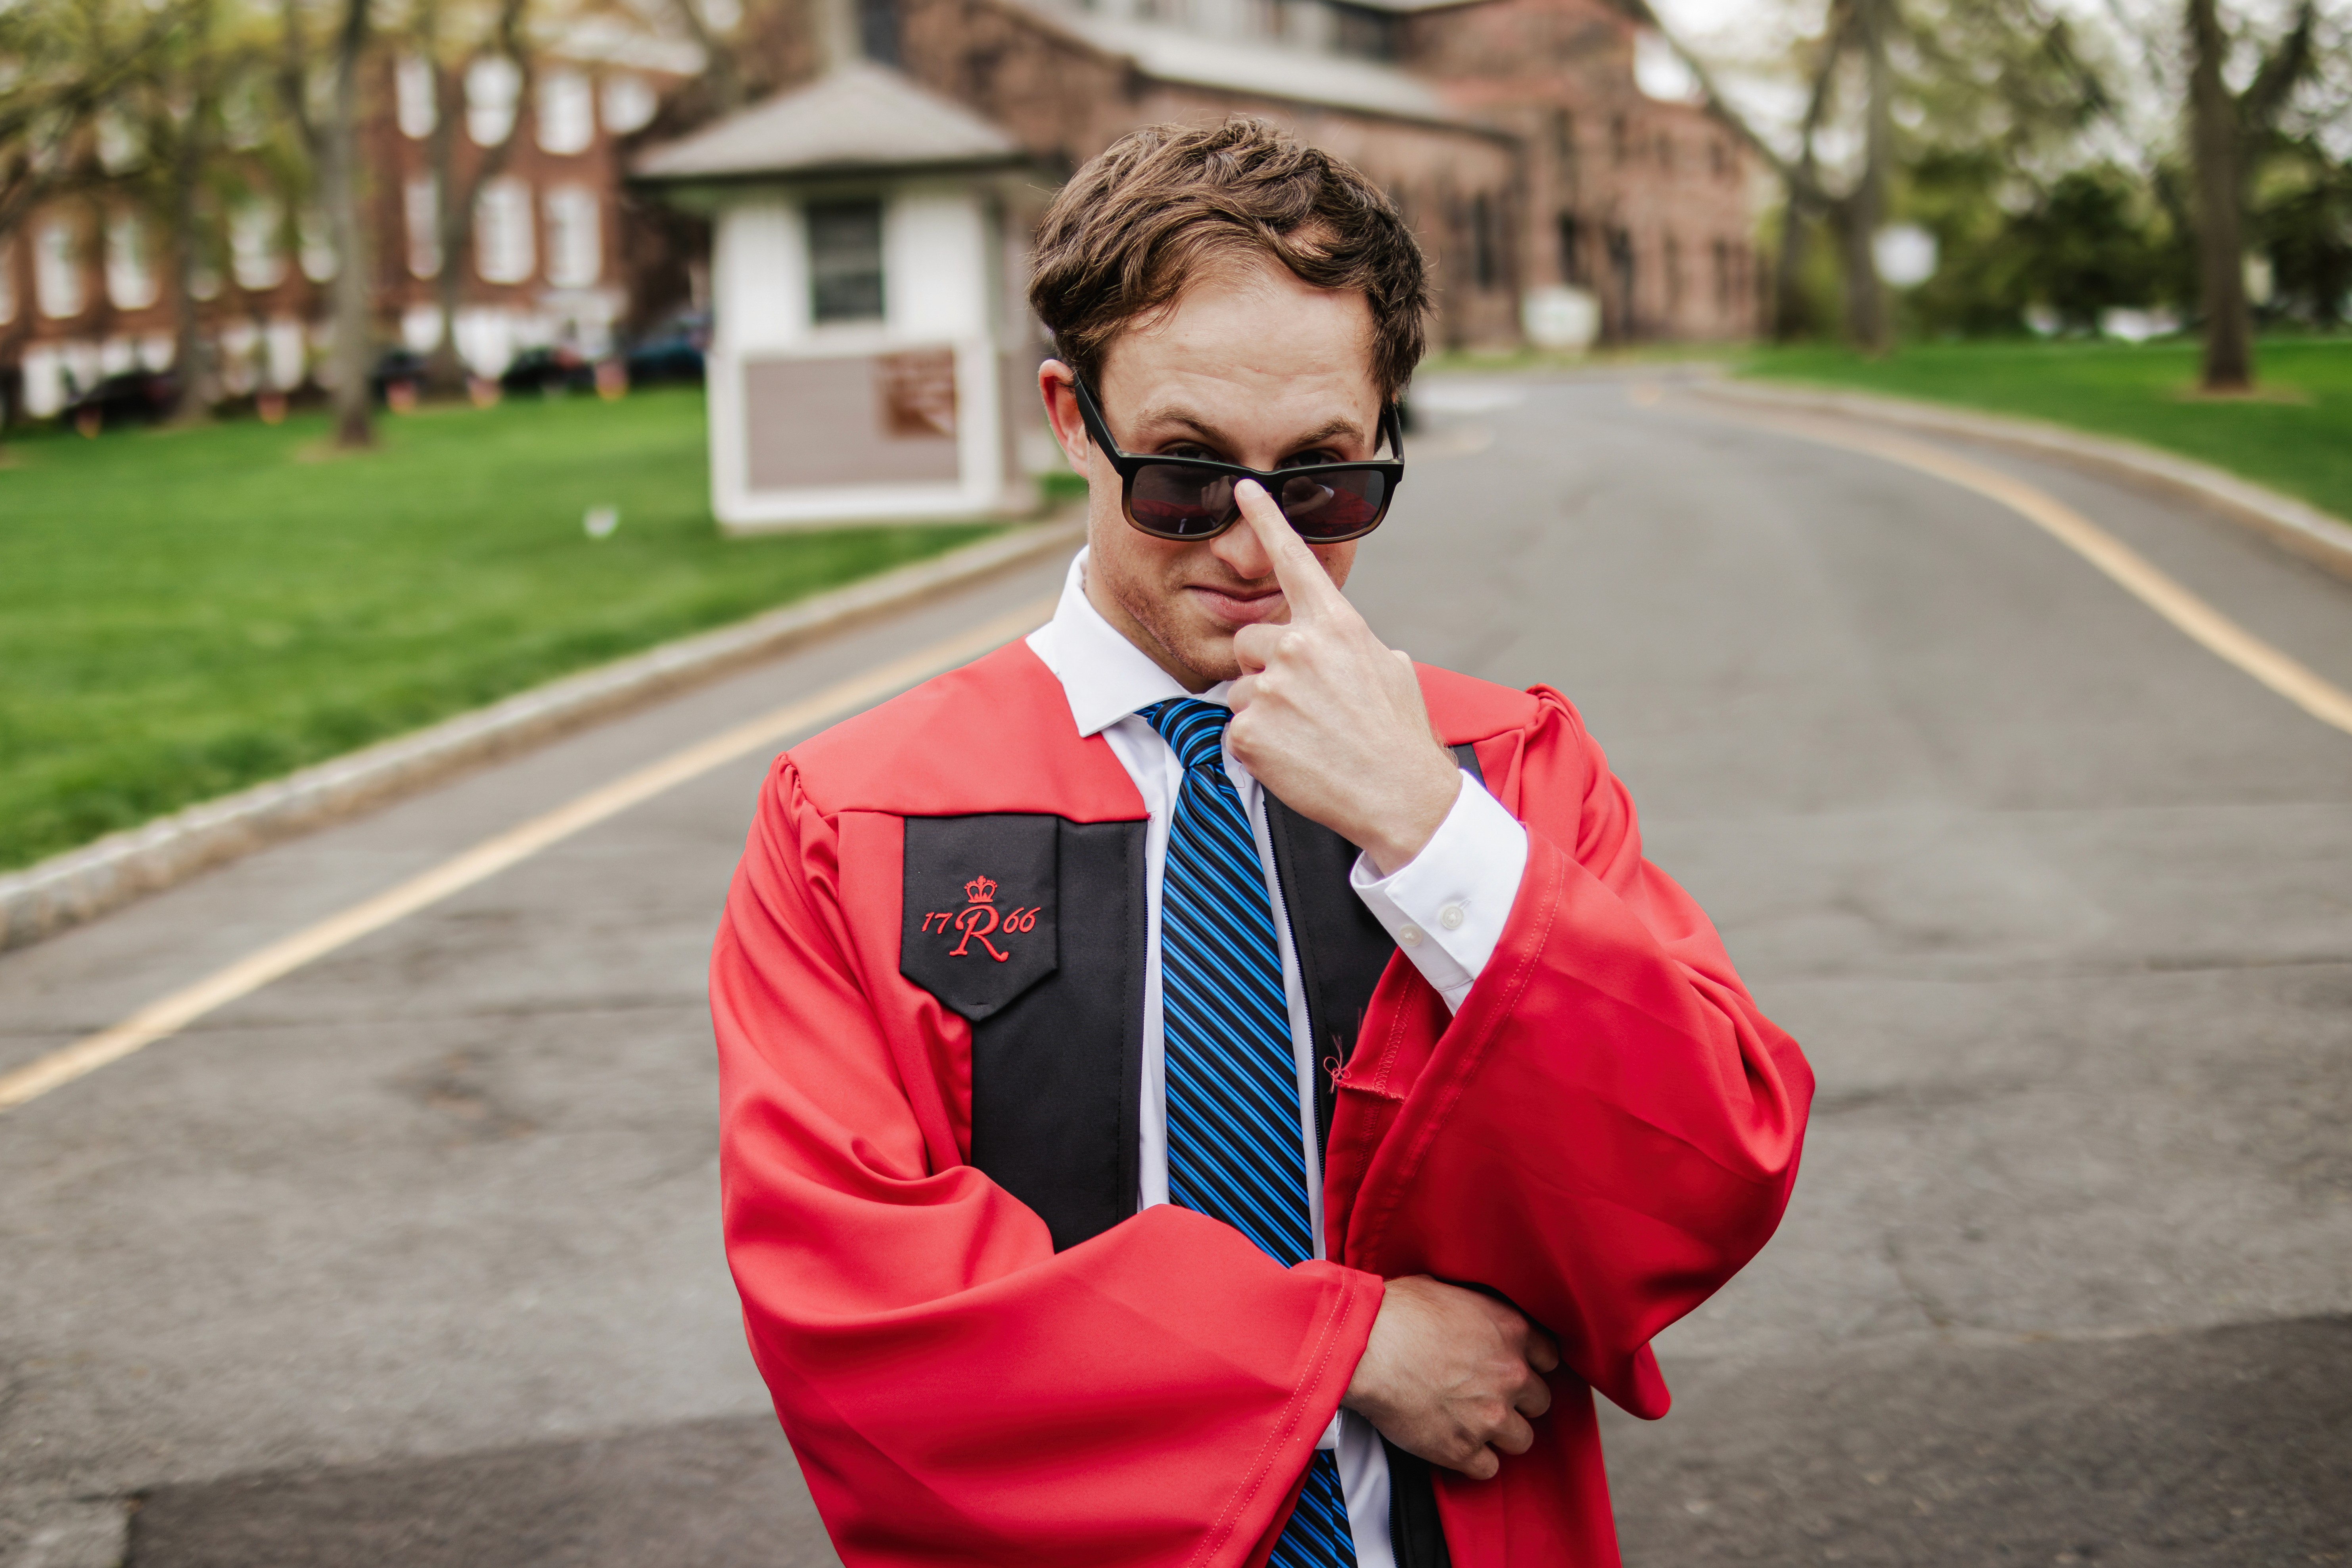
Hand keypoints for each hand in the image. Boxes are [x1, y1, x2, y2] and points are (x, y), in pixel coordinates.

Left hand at [1225, 482, 1460, 874]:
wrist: (1403, 800)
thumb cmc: (1401, 739)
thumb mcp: (1391, 672)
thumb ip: (1353, 645)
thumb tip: (1341, 646)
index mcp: (1336, 626)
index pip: (1294, 561)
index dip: (1267, 519)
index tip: (1244, 487)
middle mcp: (1299, 646)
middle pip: (1250, 642)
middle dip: (1267, 670)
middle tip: (1306, 708)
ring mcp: (1271, 689)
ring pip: (1241, 690)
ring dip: (1264, 713)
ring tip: (1308, 739)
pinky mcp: (1249, 731)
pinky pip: (1236, 733)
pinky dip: (1258, 751)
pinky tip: (1296, 762)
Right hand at [1342, 1276, 1560, 1480]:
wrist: (1364, 1349)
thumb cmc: (1394, 1313)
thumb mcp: (1443, 1290)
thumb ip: (1471, 1308)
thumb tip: (1464, 1311)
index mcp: (1510, 1330)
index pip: (1550, 1356)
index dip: (1531, 1363)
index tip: (1515, 1368)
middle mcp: (1510, 1375)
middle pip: (1540, 1401)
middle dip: (1518, 1400)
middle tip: (1489, 1396)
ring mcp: (1490, 1416)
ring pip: (1522, 1439)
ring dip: (1501, 1434)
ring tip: (1474, 1424)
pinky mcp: (1463, 1449)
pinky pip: (1488, 1468)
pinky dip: (1474, 1460)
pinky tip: (1456, 1443)